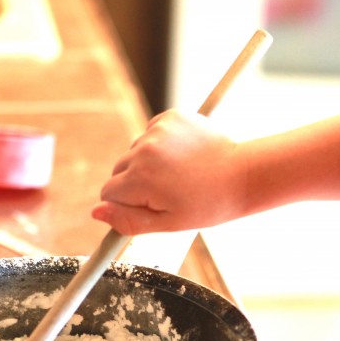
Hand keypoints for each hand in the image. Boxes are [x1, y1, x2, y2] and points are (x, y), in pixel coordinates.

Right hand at [93, 110, 247, 234]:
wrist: (243, 174)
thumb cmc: (208, 205)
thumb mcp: (167, 223)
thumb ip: (128, 220)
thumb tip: (96, 212)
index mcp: (140, 179)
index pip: (109, 193)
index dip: (126, 204)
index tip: (148, 207)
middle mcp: (144, 150)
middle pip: (118, 171)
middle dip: (135, 184)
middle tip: (168, 192)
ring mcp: (158, 130)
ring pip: (135, 152)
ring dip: (149, 163)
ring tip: (179, 174)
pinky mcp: (171, 117)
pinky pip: (151, 134)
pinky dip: (160, 145)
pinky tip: (182, 157)